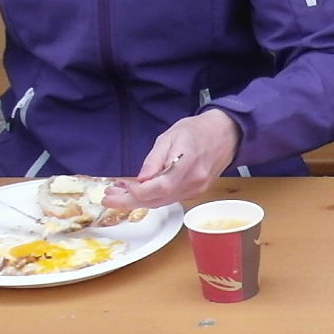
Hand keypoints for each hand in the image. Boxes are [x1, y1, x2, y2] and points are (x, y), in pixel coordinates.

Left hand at [106, 110, 241, 210]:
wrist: (226, 134)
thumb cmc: (196, 130)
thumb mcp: (170, 136)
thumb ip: (154, 159)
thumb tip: (141, 180)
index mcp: (188, 162)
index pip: (160, 186)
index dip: (138, 192)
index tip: (119, 187)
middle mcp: (194, 180)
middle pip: (159, 200)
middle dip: (130, 201)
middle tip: (107, 198)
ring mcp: (197, 189)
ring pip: (163, 202)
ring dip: (138, 201)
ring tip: (117, 194)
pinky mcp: (196, 192)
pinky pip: (170, 199)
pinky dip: (152, 198)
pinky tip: (138, 192)